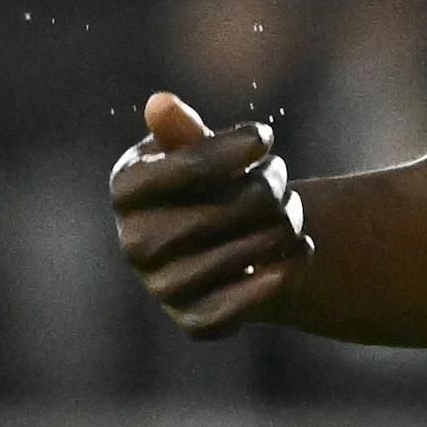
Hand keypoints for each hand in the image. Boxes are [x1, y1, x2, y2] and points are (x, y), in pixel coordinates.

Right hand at [109, 91, 311, 338]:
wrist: (218, 243)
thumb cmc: (204, 182)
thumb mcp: (192, 148)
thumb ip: (180, 129)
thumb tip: (160, 104)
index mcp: (125, 190)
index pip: (186, 168)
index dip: (234, 149)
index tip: (265, 136)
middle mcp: (134, 244)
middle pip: (221, 211)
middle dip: (265, 186)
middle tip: (280, 174)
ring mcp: (162, 287)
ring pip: (241, 253)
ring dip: (282, 225)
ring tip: (291, 209)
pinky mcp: (193, 321)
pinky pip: (242, 304)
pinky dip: (280, 274)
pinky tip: (301, 247)